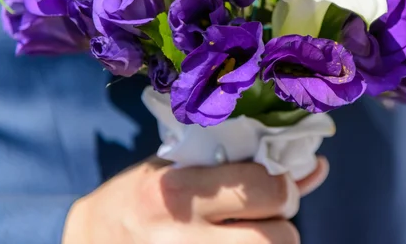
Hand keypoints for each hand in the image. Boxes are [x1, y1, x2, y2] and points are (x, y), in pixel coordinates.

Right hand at [62, 156, 328, 243]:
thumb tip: (317, 169)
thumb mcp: (180, 170)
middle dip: (281, 227)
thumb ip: (244, 171)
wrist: (88, 243)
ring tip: (245, 237)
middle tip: (265, 220)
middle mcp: (181, 238)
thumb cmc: (138, 198)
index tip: (276, 187)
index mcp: (180, 192)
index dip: (283, 187)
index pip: (266, 189)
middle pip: (277, 239)